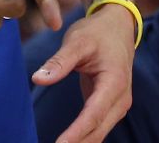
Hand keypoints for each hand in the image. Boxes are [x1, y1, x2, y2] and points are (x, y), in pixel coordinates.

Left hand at [31, 2, 136, 142]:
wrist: (117, 26)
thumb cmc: (97, 32)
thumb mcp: (77, 41)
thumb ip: (59, 61)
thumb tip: (37, 78)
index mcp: (115, 82)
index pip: (94, 114)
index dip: (77, 132)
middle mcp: (120, 98)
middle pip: (98, 129)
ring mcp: (117, 104)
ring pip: (99, 131)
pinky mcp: (110, 105)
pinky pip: (97, 126)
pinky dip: (84, 136)